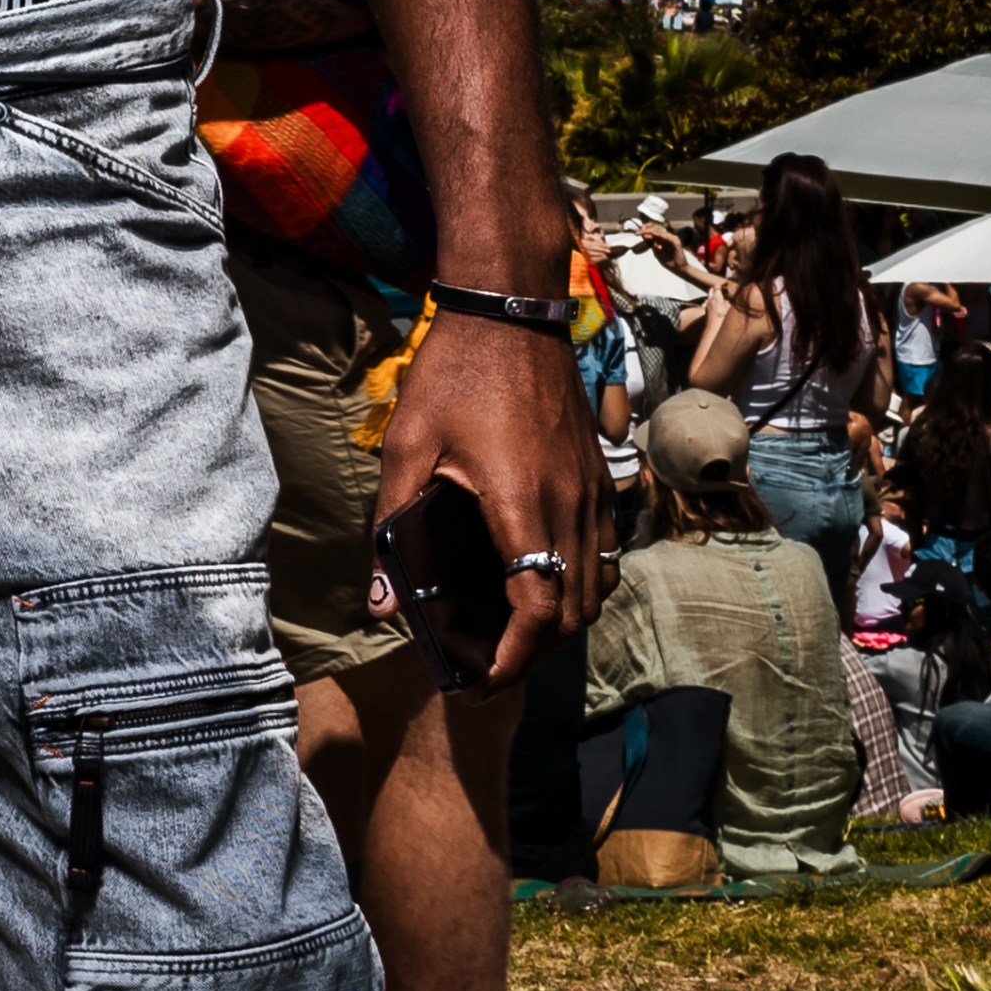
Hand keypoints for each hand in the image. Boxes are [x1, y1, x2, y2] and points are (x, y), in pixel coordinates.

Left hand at [371, 310, 608, 685]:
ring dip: (564, 622)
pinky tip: (545, 583)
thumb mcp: (408, 448)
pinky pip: (606, 551)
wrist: (511, 308)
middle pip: (575, 611)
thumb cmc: (455, 372)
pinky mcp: (598, 474)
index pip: (538, 608)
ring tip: (516, 635)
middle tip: (488, 667)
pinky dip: (584, 583)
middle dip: (535, 652)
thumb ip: (391, 528)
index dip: (514, 659)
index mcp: (523, 503)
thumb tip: (383, 604)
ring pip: (598, 584)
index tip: (483, 681)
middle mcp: (571, 504)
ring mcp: (593, 489)